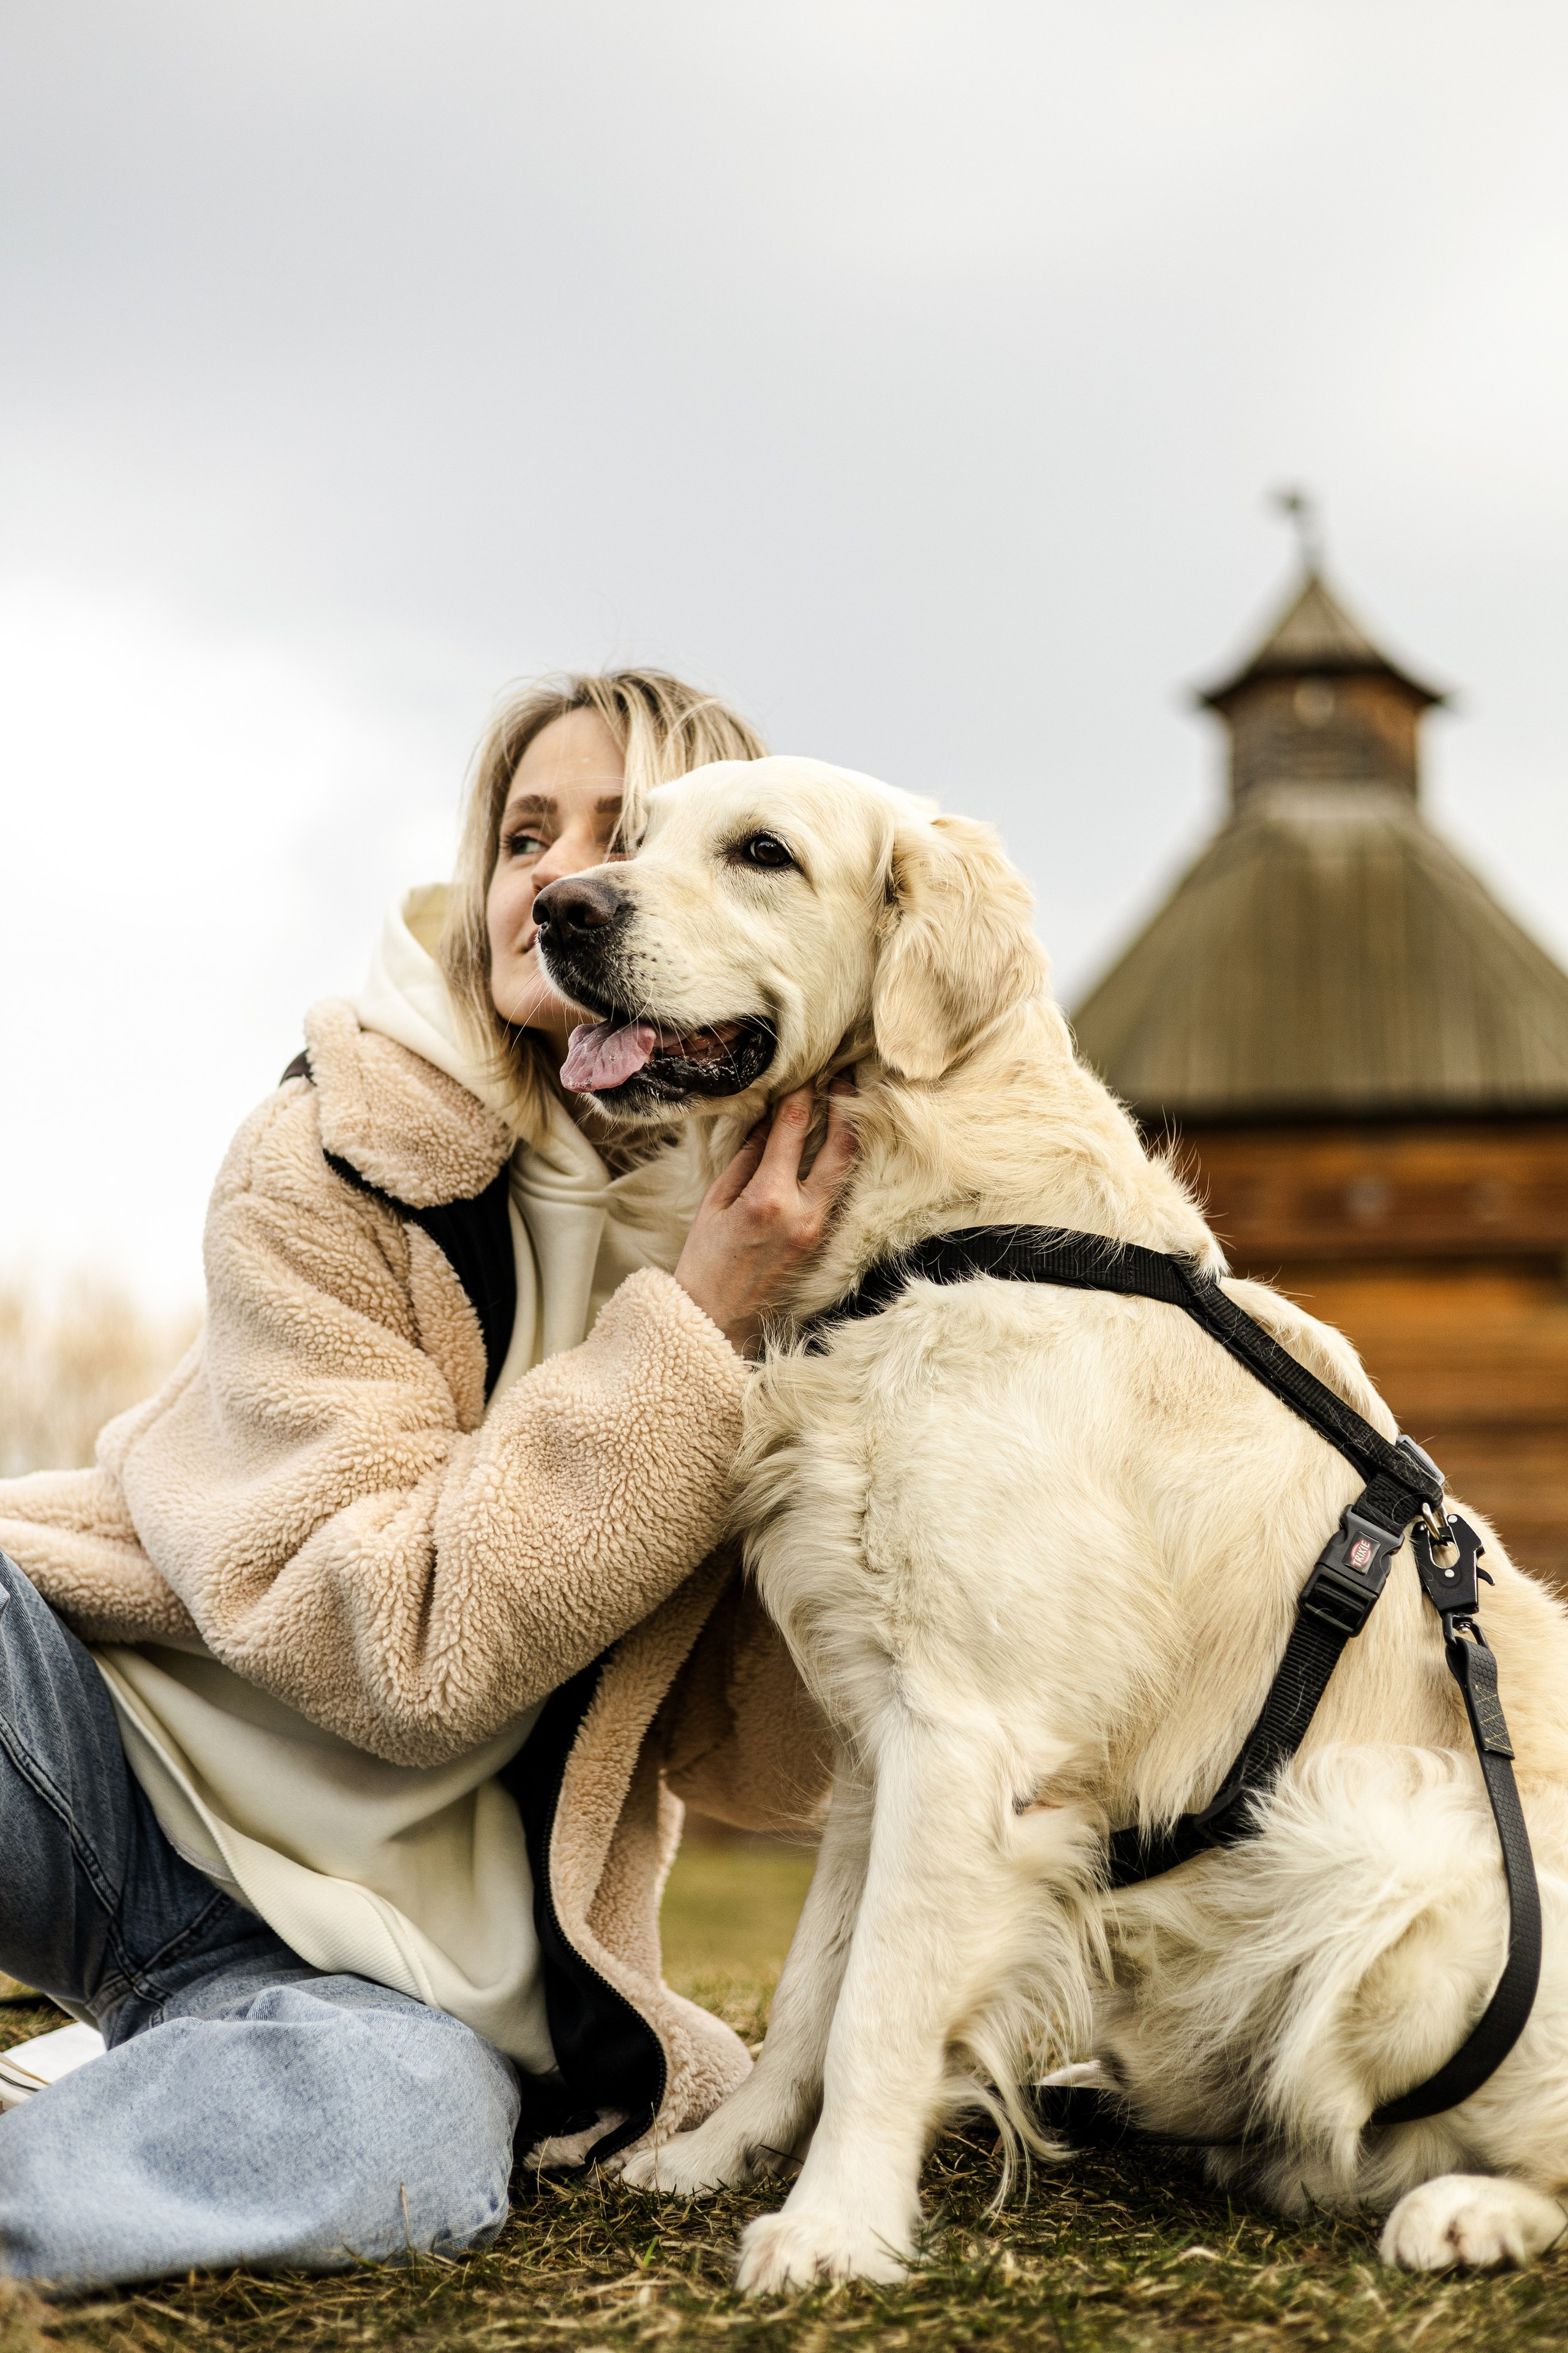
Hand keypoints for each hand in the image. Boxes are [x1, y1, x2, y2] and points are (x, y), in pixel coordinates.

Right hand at [673, 1079, 857, 1355]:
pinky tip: (838, 1148)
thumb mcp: (716, 1203)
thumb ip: (746, 1159)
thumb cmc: (706, 1262)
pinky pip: (839, 1195)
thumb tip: (769, 1121)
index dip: (801, 1096)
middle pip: (841, 1147)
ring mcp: (819, 1230)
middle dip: (845, 1108)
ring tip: (847, 1104)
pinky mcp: (824, 1244)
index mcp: (768, 1198)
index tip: (806, 1073)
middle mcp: (803, 1212)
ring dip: (850, 1135)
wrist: (718, 1322)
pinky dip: (841, 1166)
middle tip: (844, 1079)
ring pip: (847, 1171)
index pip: (793, 1130)